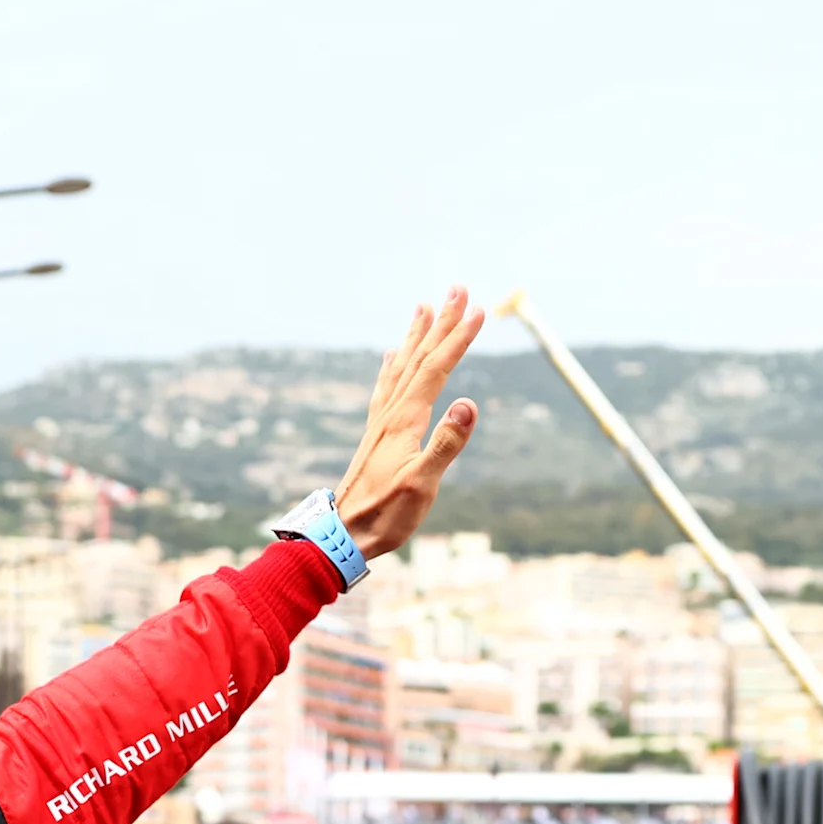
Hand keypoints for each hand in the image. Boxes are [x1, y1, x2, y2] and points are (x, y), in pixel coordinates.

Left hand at [334, 290, 484, 557]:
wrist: (342, 534)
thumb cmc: (385, 515)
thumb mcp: (421, 484)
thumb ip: (445, 444)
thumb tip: (469, 404)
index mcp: (404, 420)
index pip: (437, 369)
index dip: (459, 338)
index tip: (480, 310)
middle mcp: (390, 412)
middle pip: (419, 357)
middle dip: (441, 322)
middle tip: (458, 289)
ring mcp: (380, 422)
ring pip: (402, 366)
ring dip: (416, 335)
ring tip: (424, 307)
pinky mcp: (375, 434)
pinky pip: (385, 387)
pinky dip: (393, 365)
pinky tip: (392, 356)